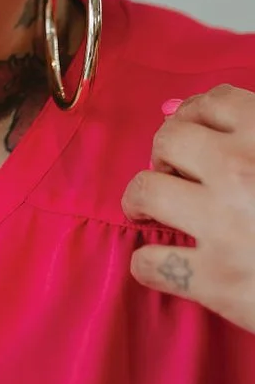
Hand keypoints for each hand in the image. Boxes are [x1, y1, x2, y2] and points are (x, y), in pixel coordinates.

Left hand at [122, 85, 254, 333]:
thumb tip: (189, 111)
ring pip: (145, 191)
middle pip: (169, 139)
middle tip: (171, 171)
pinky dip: (149, 264)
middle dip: (164, 154)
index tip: (194, 130)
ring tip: (150, 211)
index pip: (216, 102)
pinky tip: (165, 265)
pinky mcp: (216, 280)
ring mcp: (224, 224)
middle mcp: (242, 169)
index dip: (197, 115)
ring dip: (141, 201)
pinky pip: (149, 261)